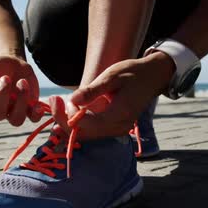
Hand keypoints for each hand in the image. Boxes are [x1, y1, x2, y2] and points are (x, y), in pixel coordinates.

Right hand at [0, 55, 43, 125]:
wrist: (13, 63)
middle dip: (2, 96)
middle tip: (5, 78)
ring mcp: (12, 111)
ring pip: (15, 119)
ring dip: (20, 102)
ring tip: (22, 82)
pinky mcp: (28, 110)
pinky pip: (32, 118)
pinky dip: (36, 113)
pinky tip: (37, 104)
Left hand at [50, 52, 174, 138]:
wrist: (153, 77)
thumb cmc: (133, 73)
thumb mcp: (112, 76)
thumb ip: (93, 90)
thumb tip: (72, 101)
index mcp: (118, 116)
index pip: (85, 125)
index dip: (66, 115)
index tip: (55, 99)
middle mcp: (118, 128)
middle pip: (83, 133)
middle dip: (64, 119)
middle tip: (53, 100)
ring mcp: (117, 130)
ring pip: (86, 134)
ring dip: (69, 121)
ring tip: (59, 102)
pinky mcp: (114, 128)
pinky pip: (92, 130)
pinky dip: (78, 121)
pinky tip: (70, 108)